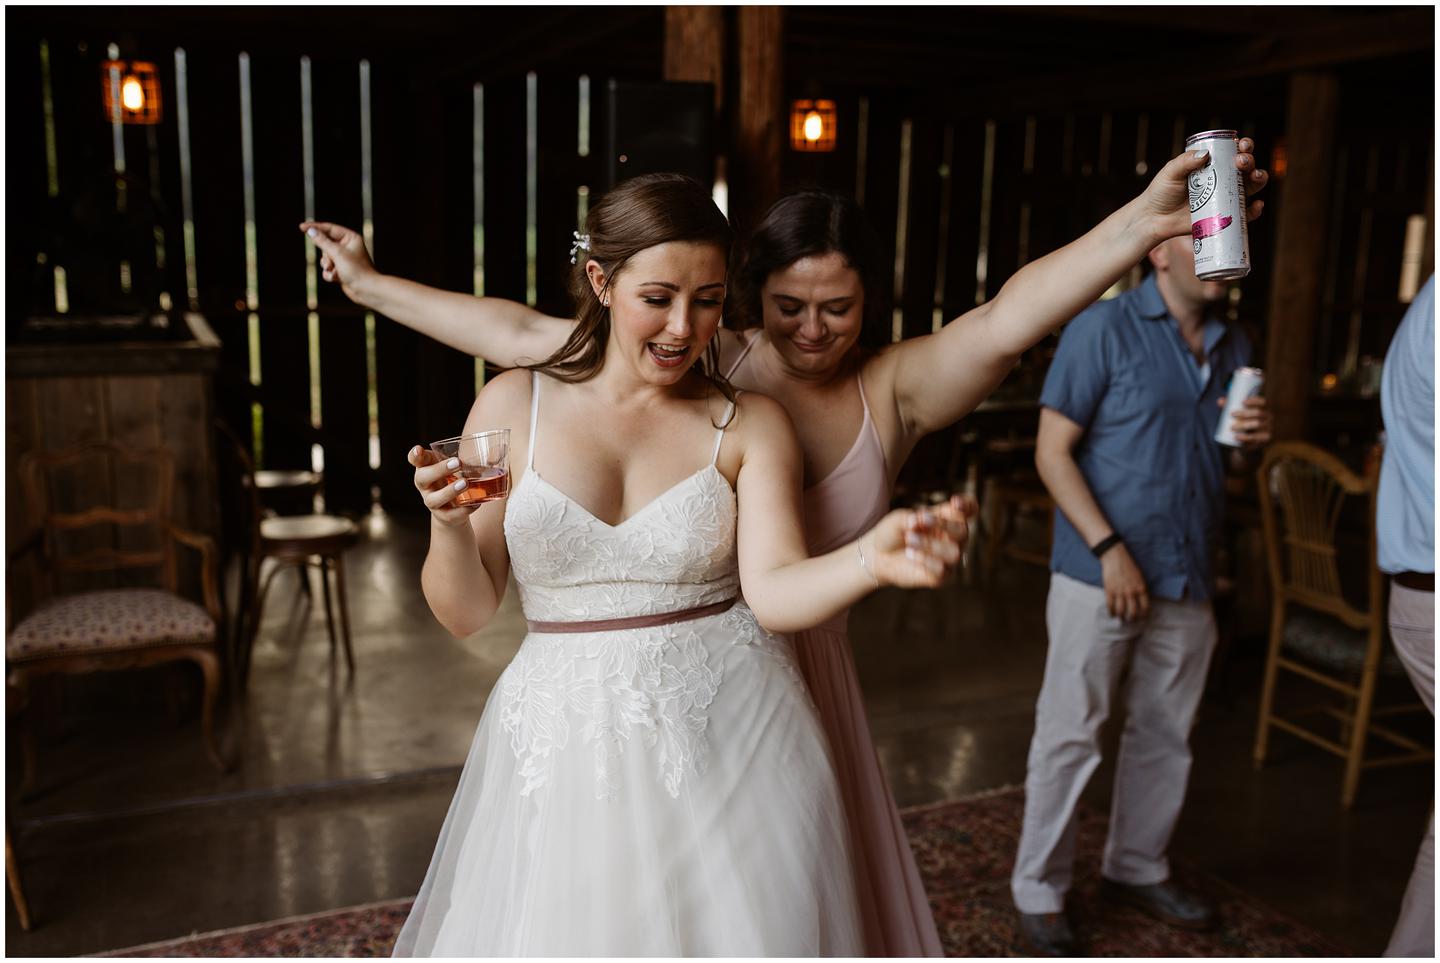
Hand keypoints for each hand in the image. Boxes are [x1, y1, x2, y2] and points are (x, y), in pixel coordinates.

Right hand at [300, 221, 378, 302]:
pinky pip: (327, 269)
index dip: (315, 227)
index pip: (329, 228)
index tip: (301, 227)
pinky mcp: (341, 270)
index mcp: (350, 238)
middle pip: (325, 244)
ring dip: (327, 266)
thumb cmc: (356, 270)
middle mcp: (347, 246)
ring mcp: (344, 259)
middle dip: (325, 255)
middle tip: (330, 263)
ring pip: (325, 258)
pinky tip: (336, 279)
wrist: (366, 290)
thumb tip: (311, 231)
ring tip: (334, 271)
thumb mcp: (337, 253)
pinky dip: (329, 273)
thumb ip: (322, 241)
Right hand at [410, 445, 478, 527]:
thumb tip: (493, 457)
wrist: (453, 509)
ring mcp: (432, 502)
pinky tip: (476, 502)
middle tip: (458, 462)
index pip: (415, 460)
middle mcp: (424, 486)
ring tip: (465, 483)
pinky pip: (451, 515)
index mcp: (426, 468)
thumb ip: (465, 459)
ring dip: (450, 491)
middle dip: (439, 470)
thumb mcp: (455, 467)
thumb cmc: (452, 480)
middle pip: (422, 478)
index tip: (419, 450)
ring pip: (434, 499)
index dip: (415, 455)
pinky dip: (464, 509)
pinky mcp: (443, 516)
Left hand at [862, 495, 974, 588]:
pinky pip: (943, 570)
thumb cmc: (893, 533)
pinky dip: (926, 560)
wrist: (878, 556)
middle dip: (943, 525)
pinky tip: (910, 554)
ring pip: (954, 552)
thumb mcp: (897, 520)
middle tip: (920, 520)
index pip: (969, 510)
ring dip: (930, 544)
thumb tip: (917, 521)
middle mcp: (953, 538)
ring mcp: (948, 559)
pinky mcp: (941, 577)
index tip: (954, 502)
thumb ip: (909, 518)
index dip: (968, 505)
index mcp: (947, 518)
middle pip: (963, 531)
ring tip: (909, 539)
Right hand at [1100, 543, 1148, 620]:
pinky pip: (1110, 606)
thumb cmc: (1129, 566)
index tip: (1142, 618)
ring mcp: (1120, 592)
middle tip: (1131, 620)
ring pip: (1121, 611)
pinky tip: (1112, 614)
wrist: (1115, 557)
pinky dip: (1111, 612)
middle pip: (1133, 612)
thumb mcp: (1140, 577)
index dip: (1144, 615)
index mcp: (1141, 588)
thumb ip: (1140, 589)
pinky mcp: (1109, 591)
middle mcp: (1131, 592)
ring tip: (1121, 618)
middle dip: (1132, 618)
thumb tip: (1140, 601)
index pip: (1145, 607)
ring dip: (1122, 617)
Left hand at [1141, 137, 1268, 243]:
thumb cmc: (1161, 191)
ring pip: (1250, 187)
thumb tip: (1205, 154)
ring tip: (1254, 176)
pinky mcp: (1223, 217)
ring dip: (1258, 179)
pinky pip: (1244, 214)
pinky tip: (1256, 205)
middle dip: (1250, 161)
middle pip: (1246, 168)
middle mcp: (1223, 180)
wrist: (1154, 218)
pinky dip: (1254, 210)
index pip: (1233, 152)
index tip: (1242, 145)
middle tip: (1241, 161)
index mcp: (1212, 165)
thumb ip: (1185, 162)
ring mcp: (1224, 198)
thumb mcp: (1170, 172)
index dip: (1243, 146)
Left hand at [1218, 395, 1271, 448]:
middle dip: (1245, 413)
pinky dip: (1245, 437)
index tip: (1242, 402)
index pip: (1263, 402)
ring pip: (1257, 424)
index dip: (1255, 401)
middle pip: (1259, 413)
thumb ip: (1229, 407)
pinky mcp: (1265, 438)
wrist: (1248, 443)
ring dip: (1244, 425)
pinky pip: (1256, 437)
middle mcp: (1269, 417)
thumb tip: (1219, 401)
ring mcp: (1268, 428)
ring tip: (1232, 427)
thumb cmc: (1243, 423)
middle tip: (1232, 414)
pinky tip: (1237, 437)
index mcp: (1264, 409)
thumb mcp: (1237, 415)